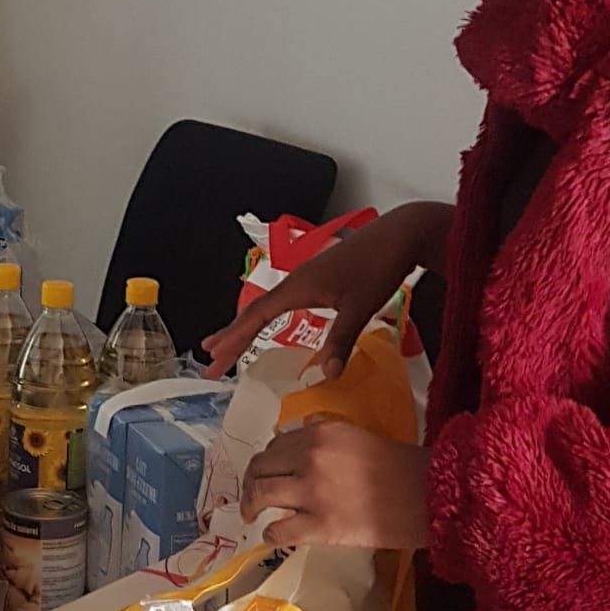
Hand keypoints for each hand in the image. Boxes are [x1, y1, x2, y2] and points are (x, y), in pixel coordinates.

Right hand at [201, 203, 449, 380]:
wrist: (400, 234)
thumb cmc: (379, 266)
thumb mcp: (360, 306)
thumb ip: (340, 339)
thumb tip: (327, 375)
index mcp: (298, 287)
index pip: (256, 317)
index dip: (233, 340)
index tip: (214, 361)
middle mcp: (296, 281)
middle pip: (254, 311)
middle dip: (231, 335)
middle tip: (209, 358)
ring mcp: (306, 278)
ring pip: (266, 305)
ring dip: (246, 325)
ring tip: (229, 343)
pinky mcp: (319, 278)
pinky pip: (281, 301)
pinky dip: (266, 317)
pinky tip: (269, 323)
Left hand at [242, 423, 430, 550]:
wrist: (430, 497)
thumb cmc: (403, 468)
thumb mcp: (359, 437)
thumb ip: (326, 439)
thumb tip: (299, 443)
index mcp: (320, 433)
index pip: (276, 445)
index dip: (268, 461)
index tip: (268, 472)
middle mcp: (310, 457)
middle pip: (260, 467)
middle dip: (251, 482)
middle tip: (253, 496)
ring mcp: (312, 492)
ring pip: (261, 494)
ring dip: (251, 506)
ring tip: (253, 515)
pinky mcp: (320, 526)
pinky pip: (279, 530)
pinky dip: (271, 535)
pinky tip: (274, 537)